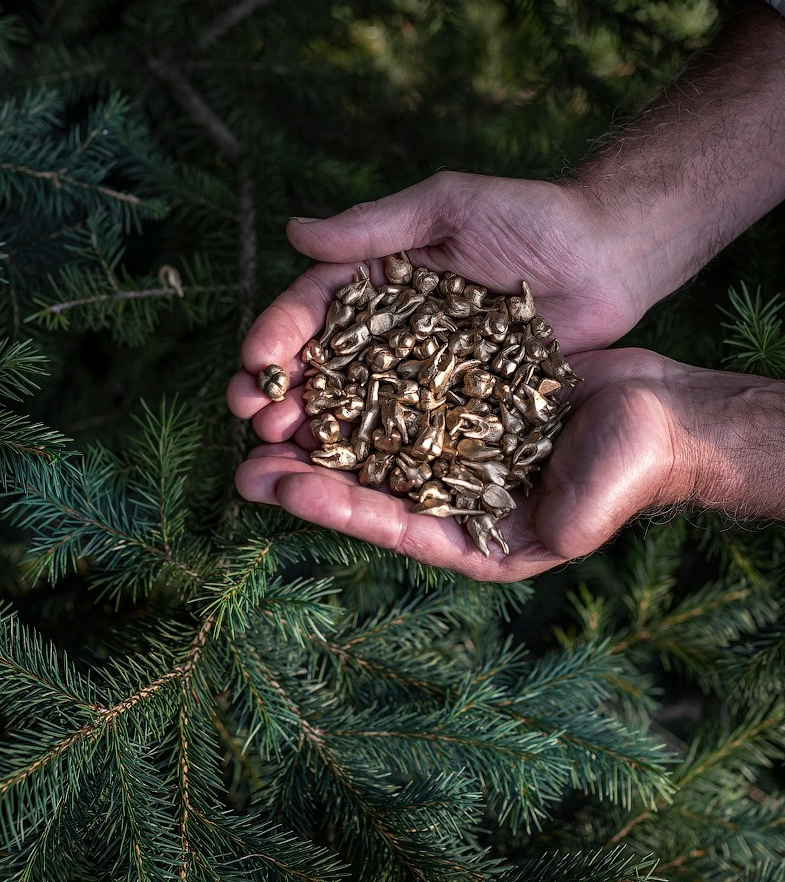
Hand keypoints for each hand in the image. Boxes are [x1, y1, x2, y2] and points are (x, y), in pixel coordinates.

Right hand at [228, 170, 648, 428]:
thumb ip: (377, 225)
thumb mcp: (450, 207)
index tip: (253, 362)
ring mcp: (424, 371)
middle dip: (283, 392)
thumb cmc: (531, 216)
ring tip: (277, 457)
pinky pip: (412, 434)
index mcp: (379, 277)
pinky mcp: (461, 406)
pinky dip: (376, 457)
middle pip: (324, 365)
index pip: (316, 307)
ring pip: (358, 407)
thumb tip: (294, 231)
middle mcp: (392, 328)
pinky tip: (345, 481)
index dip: (279, 334)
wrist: (608, 255)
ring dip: (315, 432)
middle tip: (252, 419)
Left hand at [232, 348, 686, 581]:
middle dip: (310, 477)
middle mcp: (458, 497)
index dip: (340, 508)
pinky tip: (319, 372)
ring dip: (323, 431)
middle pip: (370, 488)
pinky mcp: (459, 404)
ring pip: (375, 442)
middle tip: (246, 465)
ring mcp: (455, 449)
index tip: (283, 489)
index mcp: (481, 535)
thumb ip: (566, 516)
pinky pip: (400, 397)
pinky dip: (360, 389)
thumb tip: (522, 538)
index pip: (397, 526)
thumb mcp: (600, 493)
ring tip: (265, 418)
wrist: (663, 408)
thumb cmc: (639, 456)